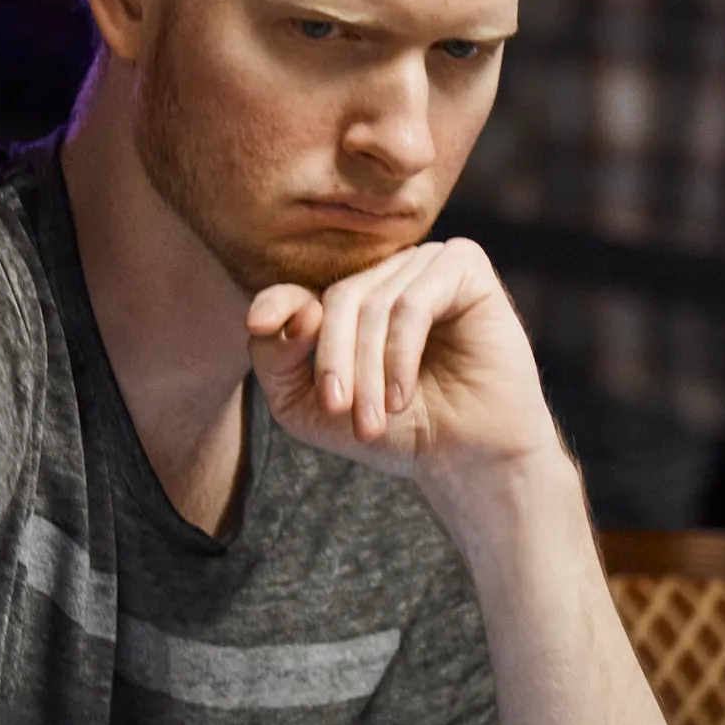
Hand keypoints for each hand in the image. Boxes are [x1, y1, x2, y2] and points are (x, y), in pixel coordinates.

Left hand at [246, 239, 559, 492]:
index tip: (258, 328)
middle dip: (333, 361)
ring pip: (375, 303)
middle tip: (340, 413)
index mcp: (355, 293)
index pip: (301, 288)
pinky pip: (415, 303)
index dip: (276, 306)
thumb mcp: (309, 407)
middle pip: (340, 299)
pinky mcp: (465, 267)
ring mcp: (429, 263)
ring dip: (368, 369)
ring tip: (373, 422)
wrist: (466, 460)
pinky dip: (400, 354)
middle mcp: (391, 270)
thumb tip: (278, 315)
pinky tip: (401, 399)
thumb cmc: (393, 433)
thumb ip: (273, 359)